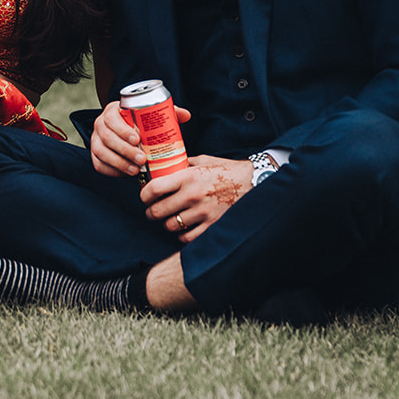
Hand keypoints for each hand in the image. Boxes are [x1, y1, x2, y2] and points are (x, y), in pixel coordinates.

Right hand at [89, 100, 191, 176]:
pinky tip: (125, 174)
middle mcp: (100, 124)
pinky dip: (112, 171)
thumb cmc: (141, 123)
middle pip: (107, 138)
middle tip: (142, 159)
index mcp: (113, 111)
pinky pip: (98, 165)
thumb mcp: (152, 115)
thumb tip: (186, 115)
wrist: (126, 132)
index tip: (138, 139)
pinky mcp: (95, 155)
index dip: (123, 130)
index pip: (112, 118)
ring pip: (101, 152)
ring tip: (136, 170)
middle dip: (124, 150)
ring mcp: (95, 140)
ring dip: (119, 163)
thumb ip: (168, 113)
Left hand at [139, 154, 257, 242]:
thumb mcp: (204, 161)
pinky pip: (187, 237)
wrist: (254, 183)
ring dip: (167, 224)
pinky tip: (184, 228)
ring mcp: (202, 212)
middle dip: (151, 212)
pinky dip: (182, 235)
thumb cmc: (228, 170)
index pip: (153, 189)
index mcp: (188, 176)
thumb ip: (184, 164)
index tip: (144, 197)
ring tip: (169, 219)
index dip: (143, 195)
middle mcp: (192, 195)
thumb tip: (167, 164)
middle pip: (157, 211)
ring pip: (170, 226)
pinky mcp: (212, 225)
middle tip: (152, 211)